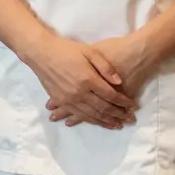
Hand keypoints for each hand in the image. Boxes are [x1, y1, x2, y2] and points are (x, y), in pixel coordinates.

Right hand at [20, 34, 136, 128]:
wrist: (41, 53)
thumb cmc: (67, 49)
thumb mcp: (89, 51)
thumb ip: (105, 67)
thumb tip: (119, 82)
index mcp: (88, 79)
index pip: (111, 95)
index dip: (123, 102)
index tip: (132, 106)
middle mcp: (80, 93)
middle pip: (104, 108)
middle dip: (118, 114)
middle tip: (129, 119)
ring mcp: (69, 99)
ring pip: (92, 115)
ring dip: (107, 121)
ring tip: (118, 125)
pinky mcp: (61, 102)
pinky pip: (79, 115)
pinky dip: (91, 121)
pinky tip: (99, 123)